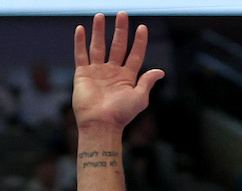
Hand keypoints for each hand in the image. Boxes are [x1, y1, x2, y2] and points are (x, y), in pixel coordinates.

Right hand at [72, 12, 163, 130]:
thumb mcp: (140, 98)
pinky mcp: (82, 74)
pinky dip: (80, 42)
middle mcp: (112, 72)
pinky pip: (81, 55)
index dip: (139, 41)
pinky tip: (81, 29)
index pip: (135, 54)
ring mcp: (97, 72)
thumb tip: (160, 71)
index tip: (142, 28)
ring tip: (100, 16)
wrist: (100, 124)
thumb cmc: (121, 115)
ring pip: (98, 46)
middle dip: (120, 30)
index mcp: (127, 77)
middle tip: (122, 14)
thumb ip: (147, 82)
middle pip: (117, 46)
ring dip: (99, 31)